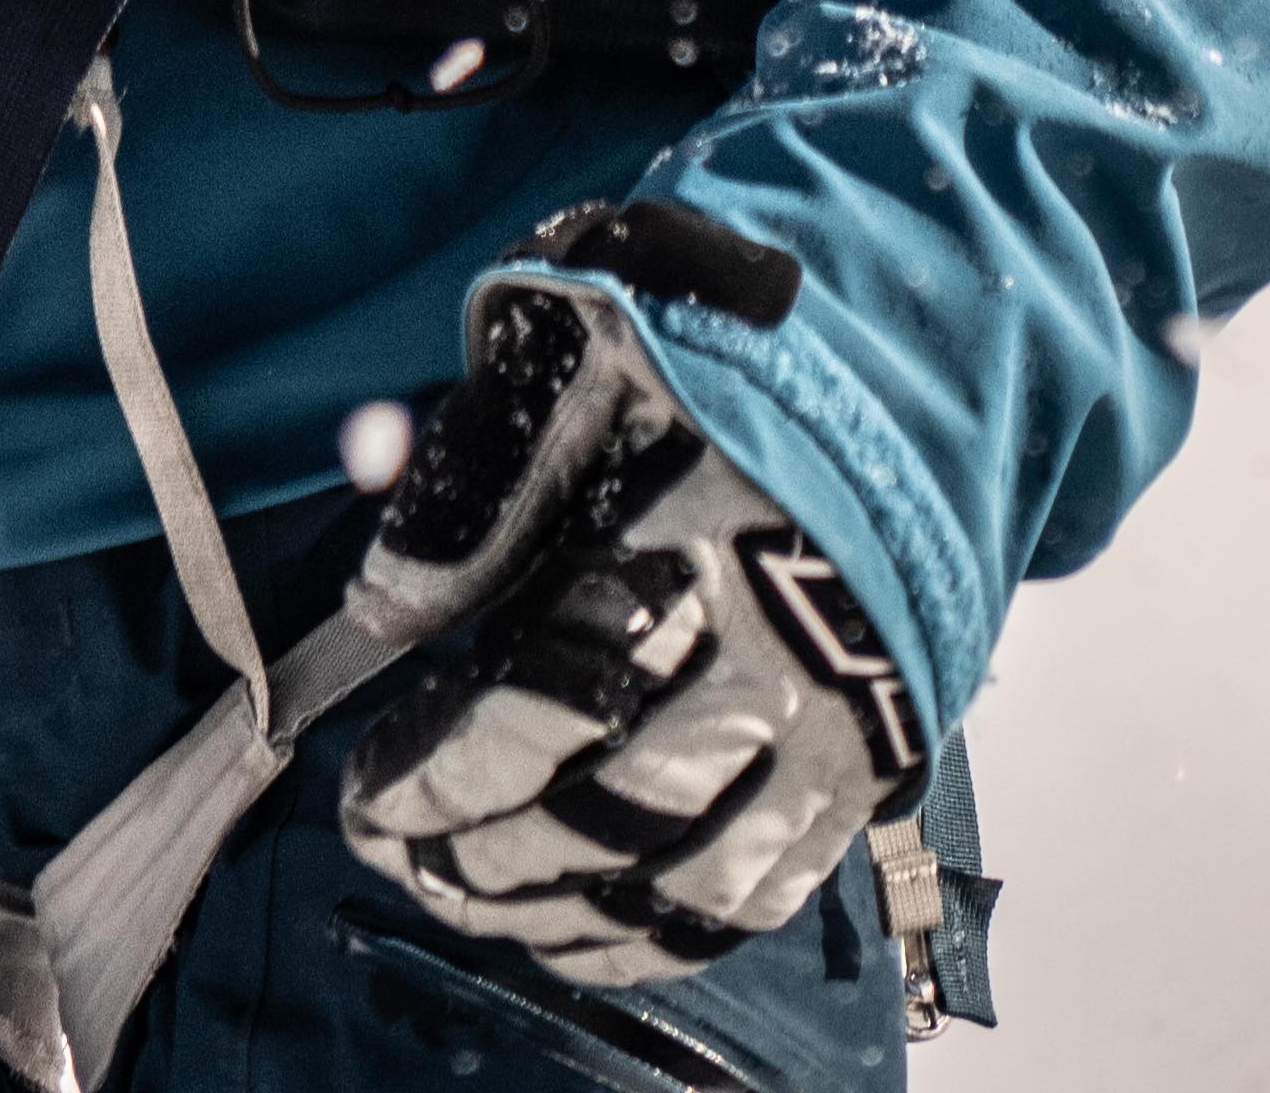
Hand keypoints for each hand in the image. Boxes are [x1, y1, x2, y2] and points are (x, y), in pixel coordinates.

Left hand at [336, 252, 924, 985]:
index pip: (537, 720)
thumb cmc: (727, 339)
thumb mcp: (589, 356)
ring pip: (677, 882)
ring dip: (555, 912)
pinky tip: (585, 924)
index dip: (435, 778)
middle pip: (600, 820)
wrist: (907, 354)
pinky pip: (756, 893)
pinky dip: (659, 930)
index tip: (362, 794)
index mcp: (695, 556)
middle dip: (477, 858)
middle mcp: (774, 665)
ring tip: (468, 898)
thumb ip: (487, 485)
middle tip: (394, 853)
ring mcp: (833, 732)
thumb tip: (387, 609)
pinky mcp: (869, 767)